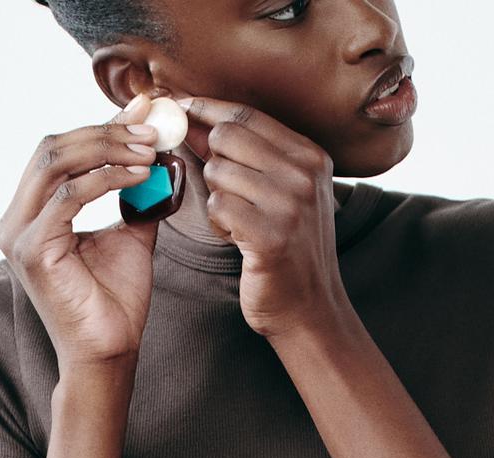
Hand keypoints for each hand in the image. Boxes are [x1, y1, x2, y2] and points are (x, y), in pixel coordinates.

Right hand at [0, 118, 169, 373]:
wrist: (110, 353)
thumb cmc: (115, 302)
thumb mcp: (130, 234)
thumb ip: (134, 191)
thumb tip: (156, 149)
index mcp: (32, 212)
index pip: (62, 152)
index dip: (101, 127)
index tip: (141, 112)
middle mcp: (16, 219)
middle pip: (53, 148)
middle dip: (105, 132)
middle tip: (150, 130)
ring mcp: (18, 234)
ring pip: (57, 163)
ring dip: (107, 149)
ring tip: (148, 151)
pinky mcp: (30, 249)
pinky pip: (68, 195)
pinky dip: (106, 178)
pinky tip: (138, 176)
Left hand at [176, 96, 351, 342]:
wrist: (310, 309)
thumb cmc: (289, 249)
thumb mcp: (282, 193)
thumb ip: (246, 155)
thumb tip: (195, 120)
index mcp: (310, 156)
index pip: (247, 114)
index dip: (208, 110)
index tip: (183, 110)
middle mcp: (304, 174)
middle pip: (228, 137)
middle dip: (213, 162)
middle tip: (227, 193)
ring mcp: (290, 204)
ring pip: (218, 172)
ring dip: (217, 198)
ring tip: (240, 222)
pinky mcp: (270, 236)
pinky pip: (217, 206)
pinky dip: (218, 224)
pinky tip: (237, 239)